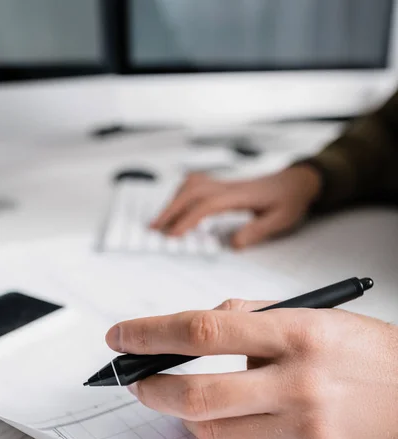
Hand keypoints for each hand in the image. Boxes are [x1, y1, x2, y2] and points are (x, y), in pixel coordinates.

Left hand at [106, 300, 397, 438]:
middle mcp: (299, 383)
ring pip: (210, 432)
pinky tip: (210, 434)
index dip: (152, 333)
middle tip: (139, 380)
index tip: (122, 336)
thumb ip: (251, 314)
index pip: (205, 329)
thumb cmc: (363, 352)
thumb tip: (193, 328)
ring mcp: (304, 431)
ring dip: (184, 417)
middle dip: (151, 386)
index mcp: (298, 333)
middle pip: (197, 392)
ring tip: (190, 403)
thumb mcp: (313, 315)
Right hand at [150, 165, 320, 247]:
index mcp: (240, 196)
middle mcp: (228, 186)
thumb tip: (233, 244)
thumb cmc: (289, 201)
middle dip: (170, 210)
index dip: (188, 219)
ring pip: (191, 185)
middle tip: (154, 229)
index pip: (207, 205)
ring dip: (173, 201)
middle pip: (191, 192)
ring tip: (160, 221)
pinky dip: (181, 195)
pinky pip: (196, 185)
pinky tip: (176, 207)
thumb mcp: (280, 220)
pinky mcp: (223, 185)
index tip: (174, 235)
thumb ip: (257, 231)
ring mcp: (224, 184)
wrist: (296, 182)